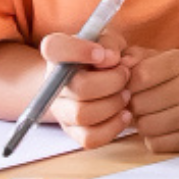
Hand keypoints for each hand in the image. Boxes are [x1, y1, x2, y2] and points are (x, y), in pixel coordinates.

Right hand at [41, 30, 135, 148]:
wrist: (99, 78)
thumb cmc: (104, 56)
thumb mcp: (108, 41)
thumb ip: (109, 43)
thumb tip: (111, 59)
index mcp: (57, 54)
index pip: (54, 48)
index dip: (79, 50)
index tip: (102, 53)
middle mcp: (52, 83)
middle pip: (79, 88)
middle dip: (112, 81)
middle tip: (125, 74)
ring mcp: (60, 110)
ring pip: (83, 115)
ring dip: (113, 104)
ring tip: (126, 94)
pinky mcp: (72, 131)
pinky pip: (89, 138)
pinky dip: (113, 127)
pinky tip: (125, 113)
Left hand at [123, 46, 178, 151]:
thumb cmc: (168, 78)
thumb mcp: (152, 59)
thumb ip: (131, 57)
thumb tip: (120, 64)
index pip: (140, 75)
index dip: (126, 84)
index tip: (129, 86)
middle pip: (139, 103)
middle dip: (132, 105)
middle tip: (140, 102)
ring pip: (145, 126)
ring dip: (141, 123)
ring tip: (151, 114)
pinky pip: (156, 144)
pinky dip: (152, 138)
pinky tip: (162, 128)